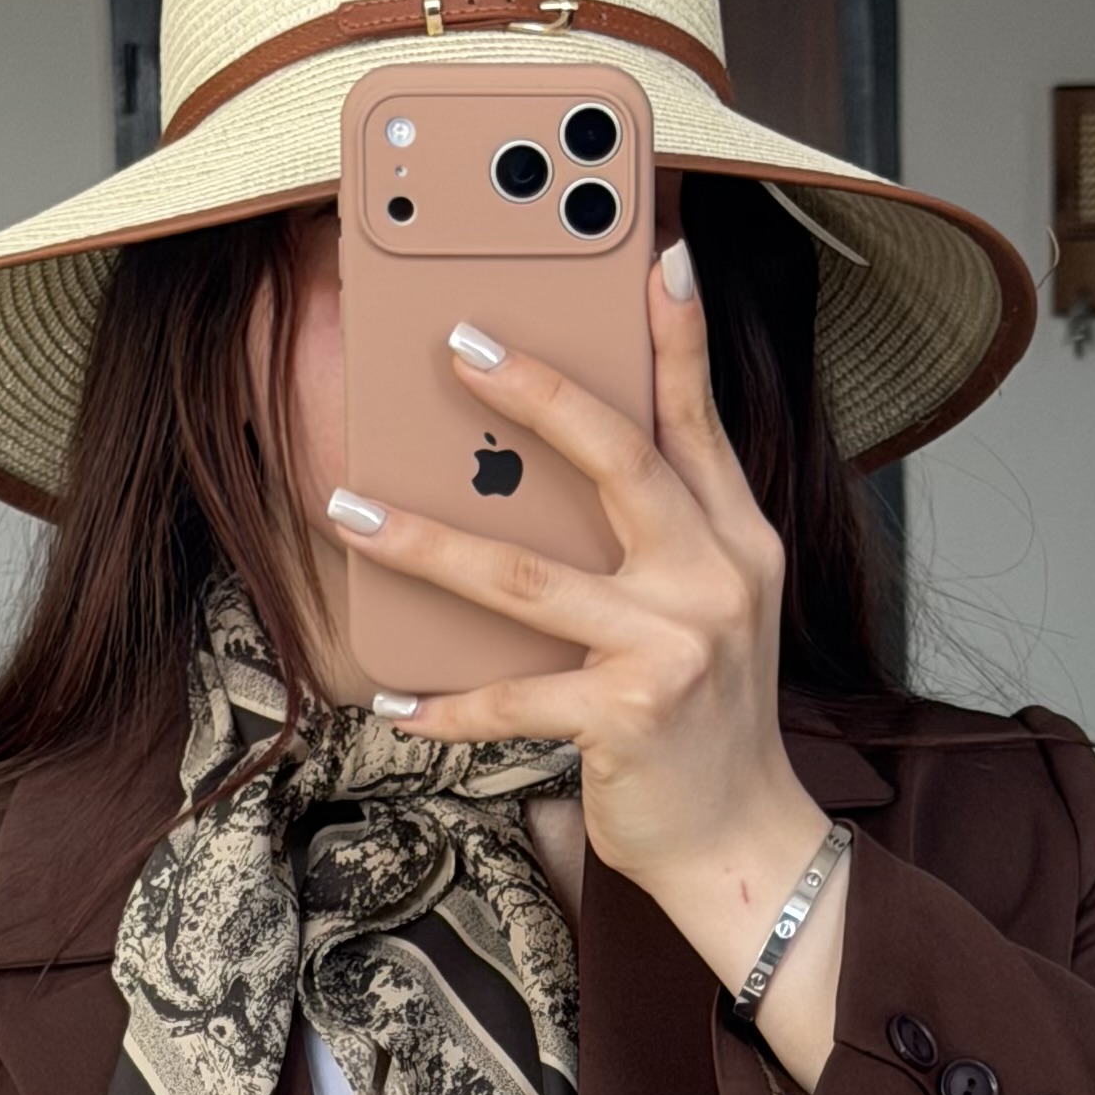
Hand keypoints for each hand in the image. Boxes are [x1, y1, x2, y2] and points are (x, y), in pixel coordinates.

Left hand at [324, 242, 848, 1089]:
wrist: (743, 842)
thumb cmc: (706, 721)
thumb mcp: (706, 613)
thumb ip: (657, 539)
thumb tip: (547, 483)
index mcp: (735, 539)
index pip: (698, 419)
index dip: (677, 335)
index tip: (656, 252)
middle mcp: (715, 577)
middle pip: (615, 460)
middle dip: (532, 393)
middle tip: (456, 344)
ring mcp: (675, 644)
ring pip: (528, 574)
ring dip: (427, 539)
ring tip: (351, 509)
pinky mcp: (629, 714)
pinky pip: (514, 696)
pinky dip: (449, 705)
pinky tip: (398, 702)